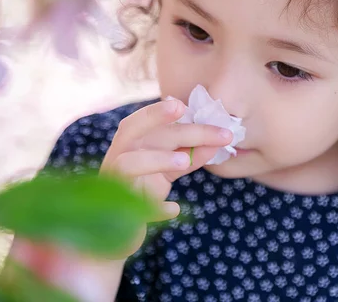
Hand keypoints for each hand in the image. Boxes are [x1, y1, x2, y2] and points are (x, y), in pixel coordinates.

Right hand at [99, 98, 232, 255]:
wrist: (116, 232)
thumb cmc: (144, 189)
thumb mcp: (169, 168)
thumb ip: (189, 154)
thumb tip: (217, 141)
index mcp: (128, 144)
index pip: (139, 121)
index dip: (157, 113)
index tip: (182, 106)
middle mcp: (117, 159)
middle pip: (147, 137)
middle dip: (187, 132)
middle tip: (223, 135)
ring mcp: (114, 186)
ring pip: (128, 164)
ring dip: (158, 160)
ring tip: (185, 162)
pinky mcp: (118, 213)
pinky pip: (136, 209)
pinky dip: (157, 209)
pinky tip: (174, 209)